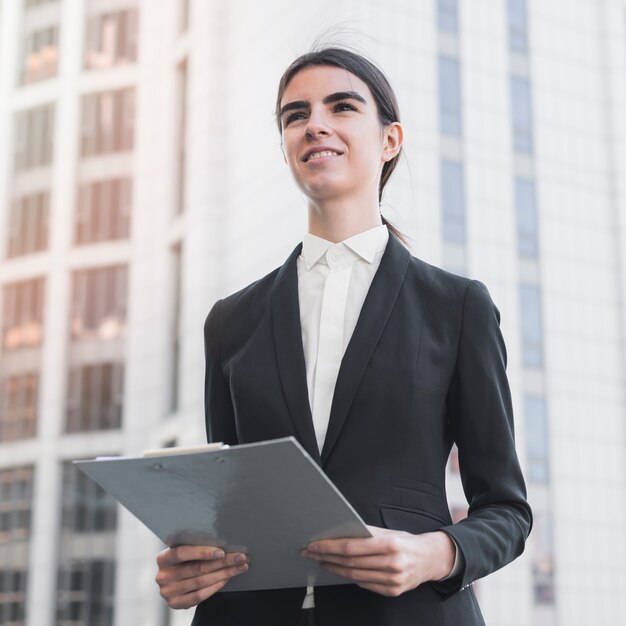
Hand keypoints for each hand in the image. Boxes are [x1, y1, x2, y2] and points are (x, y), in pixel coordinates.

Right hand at [155, 545, 248, 608]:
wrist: (174, 581)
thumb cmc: (184, 559)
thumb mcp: (184, 550)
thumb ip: (195, 545)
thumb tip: (223, 538)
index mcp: (163, 558)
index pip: (182, 553)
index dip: (202, 552)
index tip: (222, 551)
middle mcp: (163, 576)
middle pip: (197, 568)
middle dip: (222, 562)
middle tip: (240, 557)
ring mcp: (168, 592)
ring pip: (201, 582)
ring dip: (224, 573)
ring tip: (240, 567)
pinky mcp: (175, 603)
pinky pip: (199, 595)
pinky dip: (215, 586)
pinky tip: (227, 578)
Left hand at [301, 525, 454, 596]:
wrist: (430, 559)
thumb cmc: (405, 541)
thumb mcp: (387, 532)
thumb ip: (365, 534)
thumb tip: (338, 533)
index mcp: (389, 544)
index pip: (351, 546)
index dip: (330, 546)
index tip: (314, 544)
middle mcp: (392, 563)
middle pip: (350, 562)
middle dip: (326, 556)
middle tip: (310, 552)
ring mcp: (393, 580)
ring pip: (355, 575)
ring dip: (334, 568)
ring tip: (321, 561)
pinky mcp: (392, 591)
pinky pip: (365, 584)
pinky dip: (349, 577)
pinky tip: (339, 570)